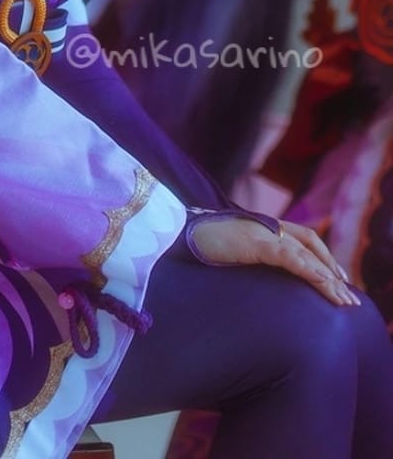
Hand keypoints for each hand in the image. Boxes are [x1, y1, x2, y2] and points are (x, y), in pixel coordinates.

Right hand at [188, 215, 359, 306]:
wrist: (176, 233)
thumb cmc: (199, 245)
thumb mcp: (231, 253)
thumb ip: (250, 258)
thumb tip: (261, 278)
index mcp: (262, 227)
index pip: (303, 237)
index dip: (323, 255)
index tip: (337, 278)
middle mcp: (265, 226)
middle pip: (309, 245)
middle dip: (331, 271)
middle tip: (347, 297)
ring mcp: (260, 232)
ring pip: (304, 253)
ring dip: (327, 277)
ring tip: (342, 299)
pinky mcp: (253, 242)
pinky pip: (288, 256)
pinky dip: (308, 269)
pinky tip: (322, 282)